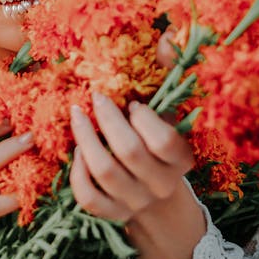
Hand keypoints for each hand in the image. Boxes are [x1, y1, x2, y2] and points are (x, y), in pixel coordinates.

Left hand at [70, 94, 204, 258]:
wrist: (157, 199)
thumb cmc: (158, 147)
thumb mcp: (169, 120)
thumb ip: (167, 82)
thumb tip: (163, 45)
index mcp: (181, 161)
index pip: (164, 141)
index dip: (144, 119)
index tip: (133, 105)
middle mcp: (161, 185)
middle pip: (130, 151)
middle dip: (108, 119)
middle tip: (96, 97)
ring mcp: (135, 202)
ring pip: (105, 172)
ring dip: (86, 138)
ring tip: (77, 115)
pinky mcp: (112, 214)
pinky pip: (88, 196)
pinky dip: (78, 172)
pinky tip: (78, 151)